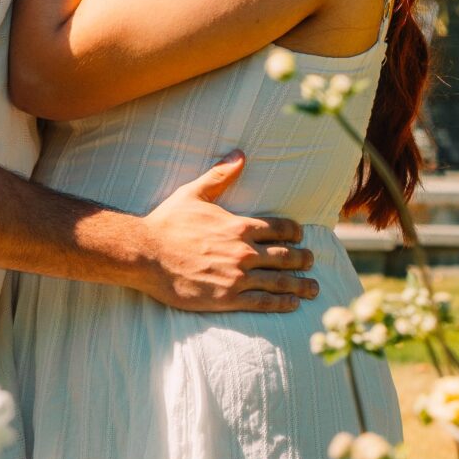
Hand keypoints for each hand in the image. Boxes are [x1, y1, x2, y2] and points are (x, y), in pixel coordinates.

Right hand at [132, 153, 318, 313]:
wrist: (145, 255)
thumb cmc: (167, 223)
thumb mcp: (194, 193)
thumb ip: (220, 176)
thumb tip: (240, 154)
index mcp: (239, 226)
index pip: (280, 229)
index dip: (295, 232)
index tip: (300, 236)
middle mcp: (244, 252)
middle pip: (286, 256)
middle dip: (303, 259)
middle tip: (312, 261)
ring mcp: (237, 277)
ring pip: (279, 281)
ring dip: (300, 284)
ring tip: (313, 288)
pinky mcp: (227, 298)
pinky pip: (262, 302)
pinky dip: (281, 303)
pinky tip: (292, 303)